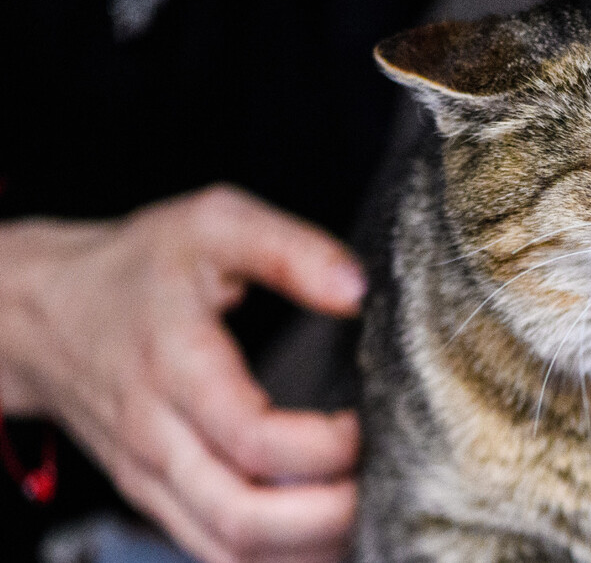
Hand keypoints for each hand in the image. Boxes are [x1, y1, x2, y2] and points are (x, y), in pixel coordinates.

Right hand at [0, 185, 364, 562]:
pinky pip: (214, 550)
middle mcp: (157, 436)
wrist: (47, 313)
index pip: (255, 439)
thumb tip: (357, 293)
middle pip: (242, 517)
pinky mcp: (154, 494)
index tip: (371, 422)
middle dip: (327, 518)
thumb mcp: (214, 223)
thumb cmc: (140, 266)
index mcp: (175, 365)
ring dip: (305, 548)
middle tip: (382, 485)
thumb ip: (290, 251)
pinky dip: (273, 556)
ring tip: (365, 515)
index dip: (327, 446)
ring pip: (228, 550)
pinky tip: (321, 536)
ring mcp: (150, 476)